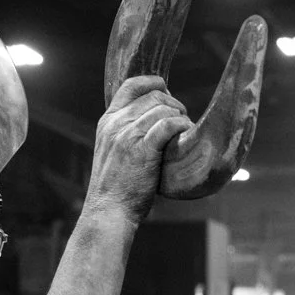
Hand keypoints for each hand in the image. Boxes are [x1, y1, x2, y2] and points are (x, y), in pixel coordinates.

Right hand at [85, 75, 192, 224]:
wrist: (109, 212)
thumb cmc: (116, 188)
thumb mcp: (113, 152)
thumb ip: (127, 133)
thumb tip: (156, 119)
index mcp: (107, 122)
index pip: (130, 86)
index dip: (153, 83)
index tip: (167, 91)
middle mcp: (116, 124)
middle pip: (154, 96)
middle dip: (174, 104)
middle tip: (182, 121)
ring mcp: (127, 135)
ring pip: (163, 109)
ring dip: (181, 117)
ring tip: (185, 131)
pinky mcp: (142, 149)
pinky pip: (168, 124)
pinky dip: (181, 126)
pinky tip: (186, 135)